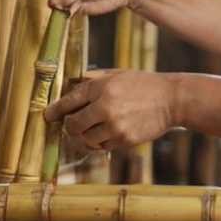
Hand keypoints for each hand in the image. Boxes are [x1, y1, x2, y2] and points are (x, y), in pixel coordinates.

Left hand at [44, 70, 180, 150]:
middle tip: (69, 126)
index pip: (70, 101)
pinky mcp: (125, 140)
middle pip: (74, 125)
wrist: (172, 100)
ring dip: (83, 137)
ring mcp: (115, 126)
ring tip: (86, 133)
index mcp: (102, 87)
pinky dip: (99, 143)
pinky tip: (103, 136)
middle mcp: (106, 107)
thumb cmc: (144, 84)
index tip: (48, 116)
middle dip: (69, 127)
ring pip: (86, 139)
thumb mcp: (118, 74)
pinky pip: (103, 146)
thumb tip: (72, 83)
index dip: (56, 110)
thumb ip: (94, 79)